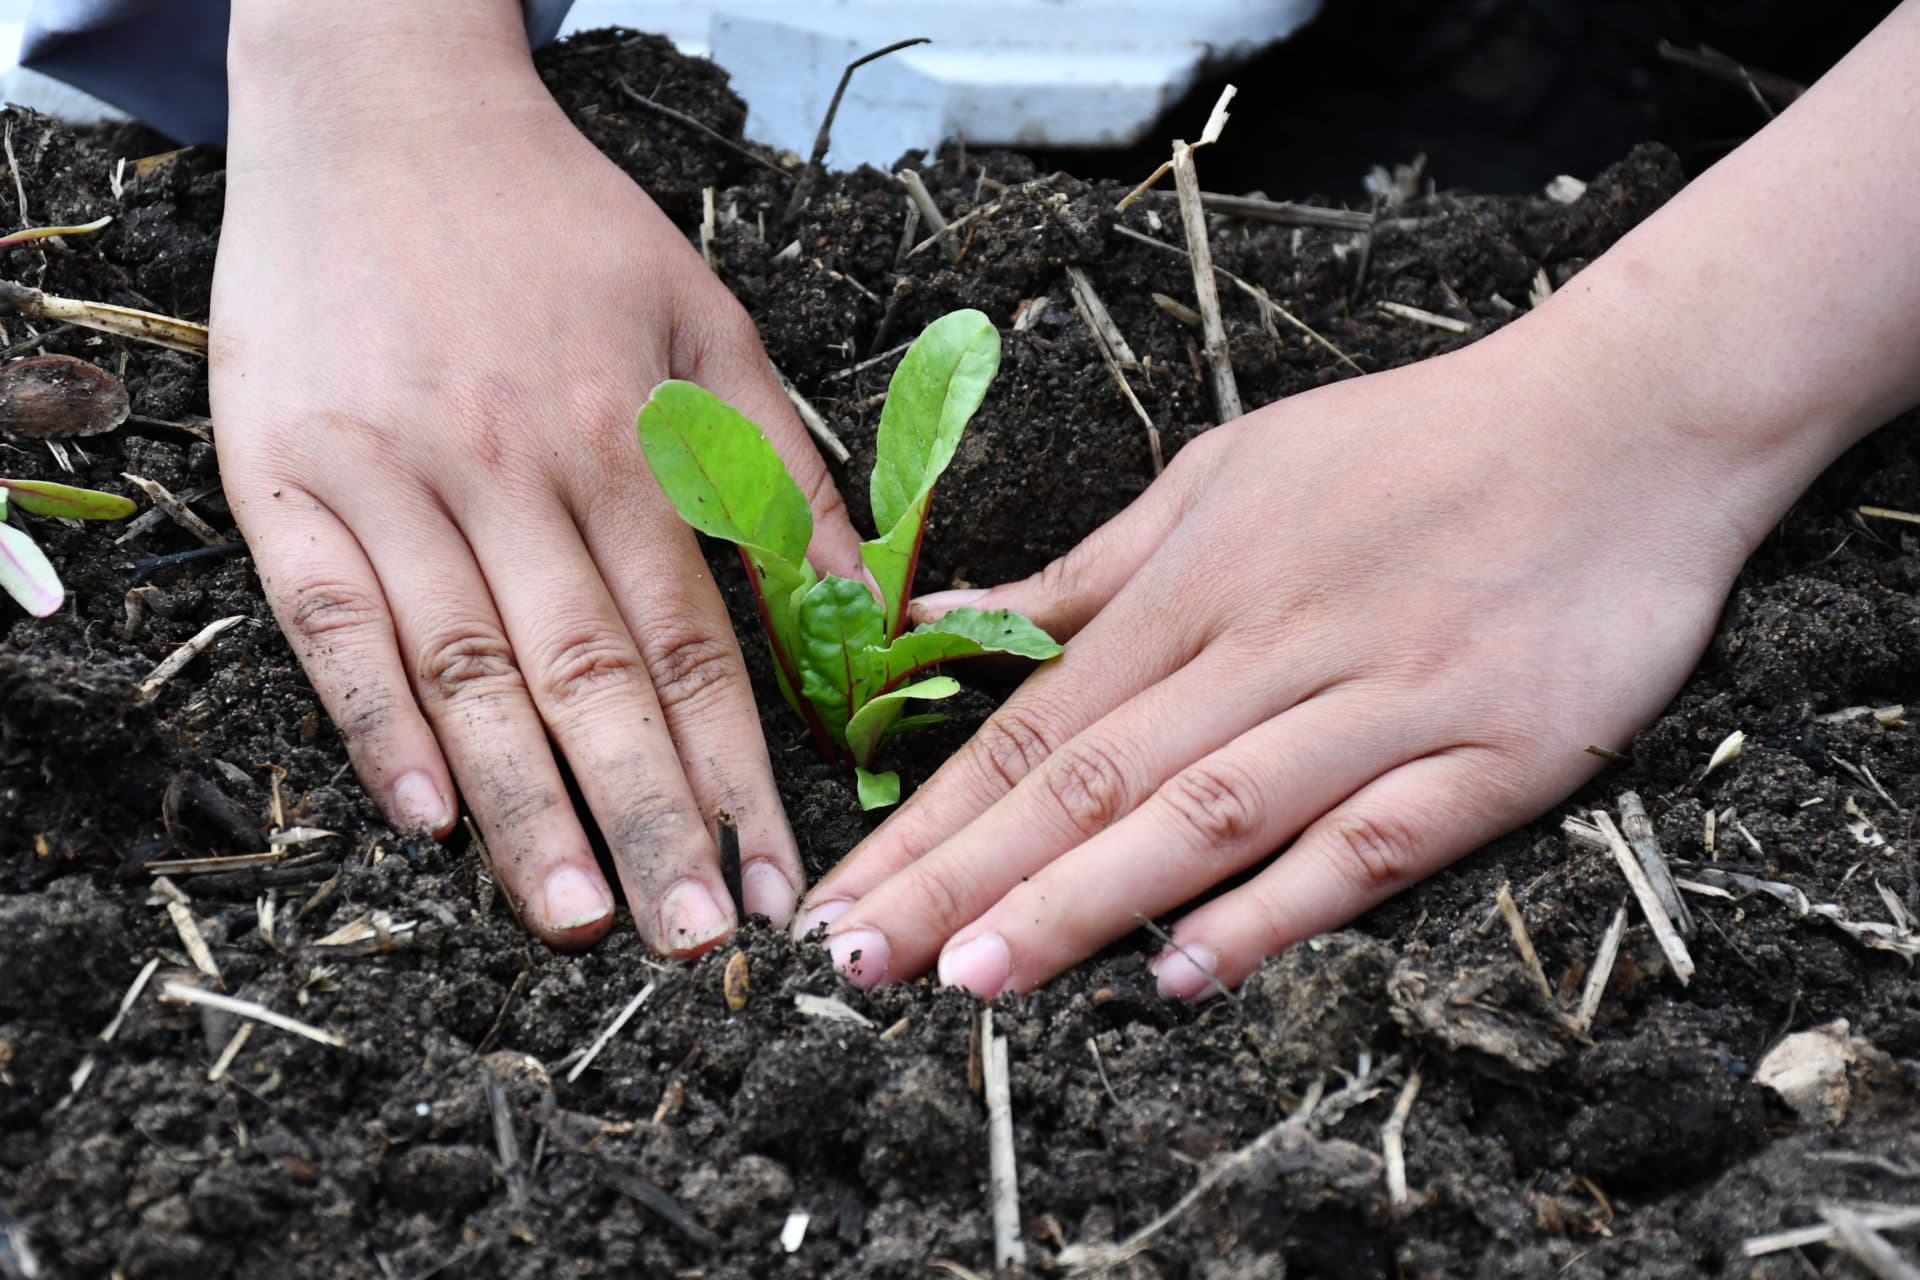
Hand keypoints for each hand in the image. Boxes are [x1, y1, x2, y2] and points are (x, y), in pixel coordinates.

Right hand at [213, 5, 860, 951]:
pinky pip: (330, 620)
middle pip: (594, 678)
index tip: (779, 876)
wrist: (382, 112)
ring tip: (577, 920)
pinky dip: (376, 722)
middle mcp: (514, 466)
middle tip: (697, 944)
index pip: (699, 639)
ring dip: (527, 807)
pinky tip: (425, 819)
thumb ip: (778, 466)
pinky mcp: (287, 473)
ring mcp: (393, 473)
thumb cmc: (561, 227)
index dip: (743, 771)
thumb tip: (863, 602)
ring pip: (469, 669)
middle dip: (654, 821)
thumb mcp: (706, 319)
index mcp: (625, 436)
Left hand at [790, 327, 1761, 997]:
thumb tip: (950, 617)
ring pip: (1210, 813)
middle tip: (859, 961)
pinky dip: (1278, 908)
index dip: (931, 819)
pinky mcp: (1494, 754)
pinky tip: (1185, 972)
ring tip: (978, 979)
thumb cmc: (1409, 446)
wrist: (1627, 416)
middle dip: (965, 877)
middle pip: (1096, 778)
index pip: (1035, 722)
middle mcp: (1274, 644)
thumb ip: (1092, 570)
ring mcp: (1385, 701)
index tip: (846, 897)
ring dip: (1085, 900)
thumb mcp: (1227, 472)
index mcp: (1199, 580)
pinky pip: (1371, 843)